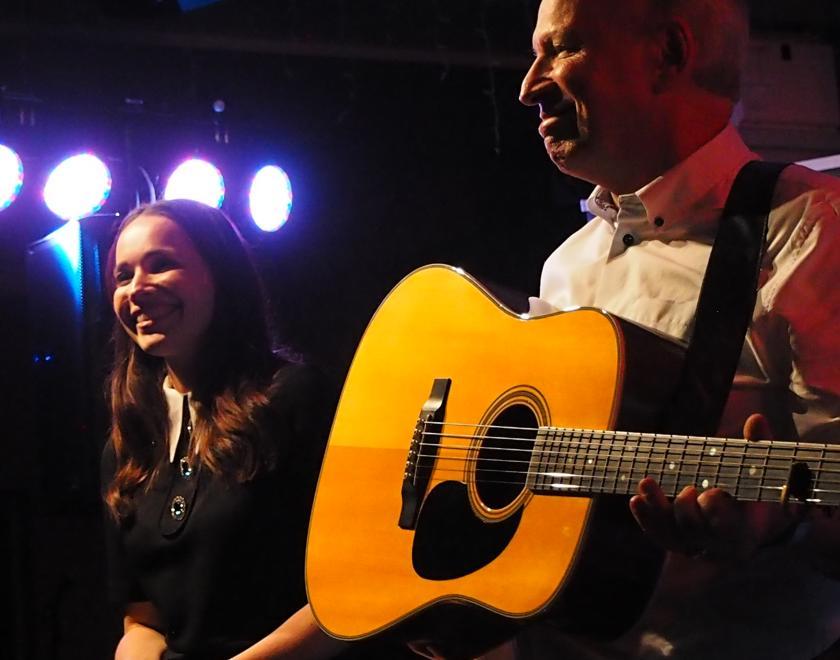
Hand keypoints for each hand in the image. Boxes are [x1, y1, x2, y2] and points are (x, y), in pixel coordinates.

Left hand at [628, 414, 794, 560]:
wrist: (744, 530)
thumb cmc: (753, 496)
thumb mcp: (762, 475)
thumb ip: (758, 448)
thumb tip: (755, 418)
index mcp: (743, 530)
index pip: (727, 525)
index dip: (716, 509)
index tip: (713, 492)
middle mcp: (715, 543)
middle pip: (693, 528)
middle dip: (686, 508)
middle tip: (688, 490)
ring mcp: (692, 544)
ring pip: (669, 531)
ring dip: (655, 507)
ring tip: (646, 482)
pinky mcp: (674, 542)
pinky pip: (657, 534)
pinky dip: (645, 518)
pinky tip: (635, 499)